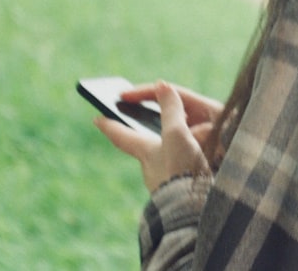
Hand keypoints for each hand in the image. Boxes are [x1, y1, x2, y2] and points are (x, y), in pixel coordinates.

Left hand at [94, 81, 218, 191]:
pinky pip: (183, 170)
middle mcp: (151, 167)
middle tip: (145, 125)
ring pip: (168, 157)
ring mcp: (166, 180)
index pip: (121, 135)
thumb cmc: (180, 171)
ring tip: (192, 141)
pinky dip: (191, 162)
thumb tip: (163, 86)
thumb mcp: (177, 135)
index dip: (109, 124)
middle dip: (147, 135)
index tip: (96, 118)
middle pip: (145, 146)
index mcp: (145, 152)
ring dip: (179, 147)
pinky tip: (200, 163)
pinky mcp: (182, 190)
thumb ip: (171, 111)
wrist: (196, 211)